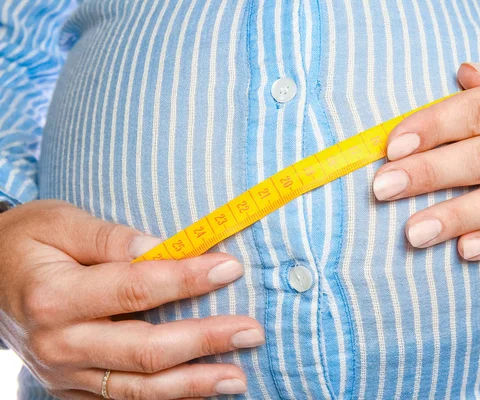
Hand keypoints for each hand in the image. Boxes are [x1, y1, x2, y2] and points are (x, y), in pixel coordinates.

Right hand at [0, 200, 263, 398]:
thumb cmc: (27, 241)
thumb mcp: (59, 222)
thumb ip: (109, 237)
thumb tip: (161, 248)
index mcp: (55, 296)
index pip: (136, 288)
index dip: (187, 279)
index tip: (229, 269)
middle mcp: (59, 343)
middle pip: (145, 349)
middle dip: (204, 341)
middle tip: (251, 331)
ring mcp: (64, 373)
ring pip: (138, 388)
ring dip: (193, 384)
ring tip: (238, 376)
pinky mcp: (70, 387)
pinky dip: (165, 398)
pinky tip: (199, 390)